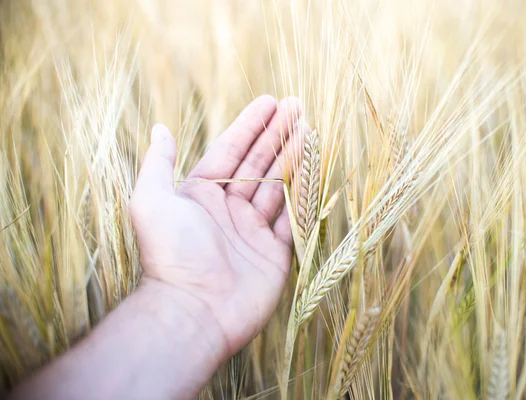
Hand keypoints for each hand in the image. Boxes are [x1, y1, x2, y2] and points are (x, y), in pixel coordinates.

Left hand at [129, 95, 302, 358]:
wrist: (194, 311)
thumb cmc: (170, 255)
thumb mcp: (151, 200)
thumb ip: (158, 163)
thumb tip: (161, 128)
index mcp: (200, 195)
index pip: (230, 150)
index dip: (250, 125)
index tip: (269, 101)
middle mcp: (228, 210)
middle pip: (257, 163)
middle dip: (277, 134)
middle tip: (296, 106)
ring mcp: (252, 232)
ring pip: (277, 186)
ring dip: (293, 157)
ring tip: (309, 128)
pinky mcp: (274, 254)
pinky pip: (292, 218)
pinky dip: (303, 194)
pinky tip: (313, 170)